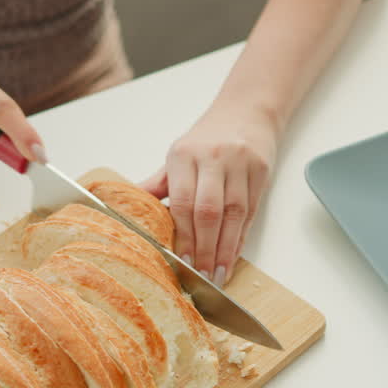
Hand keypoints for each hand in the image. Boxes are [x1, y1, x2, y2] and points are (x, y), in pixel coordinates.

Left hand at [140, 106, 275, 285]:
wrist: (247, 110)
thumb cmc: (207, 138)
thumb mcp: (177, 156)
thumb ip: (158, 186)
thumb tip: (126, 211)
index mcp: (185, 155)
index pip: (183, 201)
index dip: (184, 235)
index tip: (182, 261)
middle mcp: (213, 158)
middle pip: (209, 211)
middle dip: (204, 248)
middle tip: (201, 277)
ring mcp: (240, 164)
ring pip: (234, 214)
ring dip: (225, 249)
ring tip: (218, 275)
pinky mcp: (261, 170)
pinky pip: (251, 211)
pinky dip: (240, 238)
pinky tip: (232, 256)